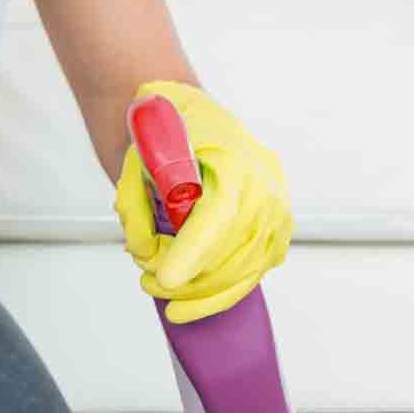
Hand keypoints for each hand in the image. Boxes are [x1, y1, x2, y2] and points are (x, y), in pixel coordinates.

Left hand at [112, 80, 292, 323]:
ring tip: (161, 290)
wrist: (189, 114)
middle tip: (148, 282)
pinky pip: (255, 271)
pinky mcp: (278, 228)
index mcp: (232, 156)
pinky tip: (191, 298)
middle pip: (234, 252)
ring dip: (201, 293)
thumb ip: (135, 204)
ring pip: (246, 271)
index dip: (195, 251)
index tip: (166, 279)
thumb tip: (143, 252)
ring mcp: (277, 208)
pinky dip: (222, 292)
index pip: (220, 214)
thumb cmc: (164, 131)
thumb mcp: (135, 159)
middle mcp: (264, 183)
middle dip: (188, 281)